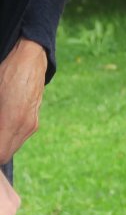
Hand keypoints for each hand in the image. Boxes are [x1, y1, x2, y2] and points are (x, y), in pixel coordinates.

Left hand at [0, 40, 44, 163]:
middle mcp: (25, 126)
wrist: (29, 59)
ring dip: (1, 143)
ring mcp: (31, 124)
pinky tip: (1, 124)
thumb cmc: (5, 74)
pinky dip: (7, 136)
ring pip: (11, 146)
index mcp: (12, 121)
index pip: (0, 154)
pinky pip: (18, 137)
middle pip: (5, 153)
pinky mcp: (34, 120)